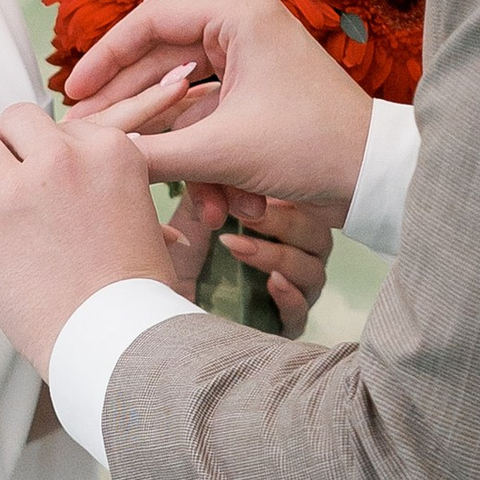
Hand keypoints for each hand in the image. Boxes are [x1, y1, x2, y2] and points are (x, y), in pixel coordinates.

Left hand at [0, 100, 169, 368]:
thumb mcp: (144, 217)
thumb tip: (105, 174)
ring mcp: (18, 193)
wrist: (117, 342)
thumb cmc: (136, 291)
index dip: (51, 152)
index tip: (51, 177)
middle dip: (11, 145)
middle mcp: (62, 160)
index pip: (62, 126)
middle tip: (12, 177)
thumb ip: (116, 185)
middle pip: (16, 120)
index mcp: (109, 150)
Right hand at [60, 0, 374, 218]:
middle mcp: (244, 32)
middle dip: (133, 115)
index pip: (150, 21)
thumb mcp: (222, 152)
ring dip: (182, 156)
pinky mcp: (258, 103)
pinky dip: (211, 165)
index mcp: (239, 17)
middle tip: (89, 139)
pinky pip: (213, 127)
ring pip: (186, 107)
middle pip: (162, 66)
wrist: (378, 179)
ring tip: (175, 196)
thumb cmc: (313, 147)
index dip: (104, 57)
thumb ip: (152, 153)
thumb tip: (94, 158)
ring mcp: (252, 67)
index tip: (72, 92)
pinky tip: (225, 207)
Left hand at [162, 185, 333, 334]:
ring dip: (278, 255)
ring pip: (313, 270)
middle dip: (284, 221)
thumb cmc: (183, 262)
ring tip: (239, 247)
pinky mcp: (284, 326)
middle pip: (316, 235)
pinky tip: (272, 282)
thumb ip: (209, 186)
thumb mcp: (194, 216)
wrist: (162, 315)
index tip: (259, 178)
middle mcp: (296, 259)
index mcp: (284, 228)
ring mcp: (294, 294)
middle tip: (246, 213)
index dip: (290, 191)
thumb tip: (214, 153)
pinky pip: (302, 310)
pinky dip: (290, 295)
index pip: (306, 204)